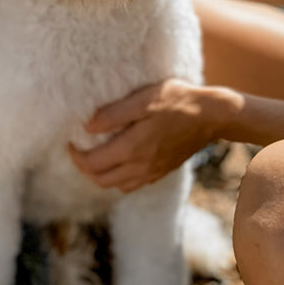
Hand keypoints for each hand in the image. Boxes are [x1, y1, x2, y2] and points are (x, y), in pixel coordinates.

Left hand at [69, 79, 232, 192]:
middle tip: (79, 149)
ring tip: (96, 154)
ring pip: (116, 185)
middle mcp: (140, 166)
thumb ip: (113, 114)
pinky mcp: (162, 172)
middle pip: (100, 180)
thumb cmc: (178, 101)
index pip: (92, 163)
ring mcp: (152, 172)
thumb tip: (87, 127)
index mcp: (132, 148)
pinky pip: (132, 184)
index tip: (70, 140)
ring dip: (100, 174)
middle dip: (84, 167)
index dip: (75, 154)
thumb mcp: (143, 99)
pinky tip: (120, 160)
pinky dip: (119, 177)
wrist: (213, 116)